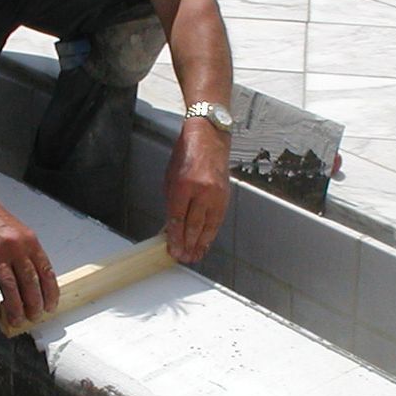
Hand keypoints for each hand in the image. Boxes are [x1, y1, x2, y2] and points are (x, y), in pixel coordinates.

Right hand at [0, 189, 61, 327]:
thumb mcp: (18, 232)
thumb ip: (27, 254)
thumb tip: (35, 282)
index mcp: (29, 241)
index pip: (45, 271)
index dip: (50, 292)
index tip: (51, 306)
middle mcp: (15, 247)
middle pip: (29, 282)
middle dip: (34, 304)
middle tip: (34, 317)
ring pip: (9, 287)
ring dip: (14, 308)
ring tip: (16, 320)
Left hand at [164, 120, 229, 262]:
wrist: (209, 138)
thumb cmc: (187, 154)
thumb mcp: (171, 178)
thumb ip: (171, 203)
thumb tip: (171, 226)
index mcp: (184, 185)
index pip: (178, 219)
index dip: (175, 238)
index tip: (172, 249)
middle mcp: (202, 191)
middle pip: (193, 226)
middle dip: (187, 245)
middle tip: (183, 257)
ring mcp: (216, 194)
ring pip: (208, 226)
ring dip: (200, 244)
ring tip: (194, 256)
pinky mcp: (225, 196)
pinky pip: (217, 220)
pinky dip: (211, 234)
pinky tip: (206, 243)